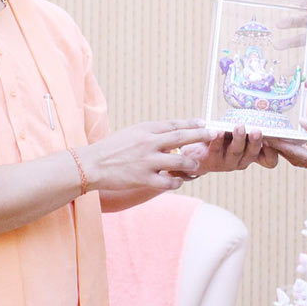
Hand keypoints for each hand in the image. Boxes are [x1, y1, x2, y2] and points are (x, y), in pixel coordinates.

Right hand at [77, 119, 213, 192]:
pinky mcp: (143, 178)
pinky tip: (178, 181)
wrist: (92, 164)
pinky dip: (176, 182)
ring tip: (196, 166)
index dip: (192, 124)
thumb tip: (175, 137)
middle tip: (214, 135)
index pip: (174, 124)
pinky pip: (168, 182)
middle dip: (200, 136)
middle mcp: (149, 143)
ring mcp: (147, 161)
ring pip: (179, 161)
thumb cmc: (113, 148)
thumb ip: (153, 134)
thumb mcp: (133, 133)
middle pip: (181, 137)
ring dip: (191, 164)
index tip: (205, 123)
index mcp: (146, 130)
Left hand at [183, 124, 278, 174]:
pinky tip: (219, 130)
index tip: (272, 139)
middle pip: (252, 154)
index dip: (273, 153)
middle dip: (255, 142)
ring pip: (235, 152)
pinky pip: (216, 150)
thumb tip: (260, 115)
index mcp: (251, 155)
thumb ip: (248, 128)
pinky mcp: (212, 162)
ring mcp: (227, 164)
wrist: (197, 150)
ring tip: (239, 127)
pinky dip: (218, 140)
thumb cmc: (222, 138)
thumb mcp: (238, 133)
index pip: (269, 160)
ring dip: (238, 139)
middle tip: (257, 131)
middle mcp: (242, 162)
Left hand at [268, 118, 306, 175]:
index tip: (268, 138)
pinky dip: (302, 149)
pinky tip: (301, 139)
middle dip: (280, 148)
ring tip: (280, 137)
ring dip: (290, 149)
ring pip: (301, 158)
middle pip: (293, 158)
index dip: (279, 145)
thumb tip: (302, 121)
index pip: (293, 153)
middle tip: (268, 137)